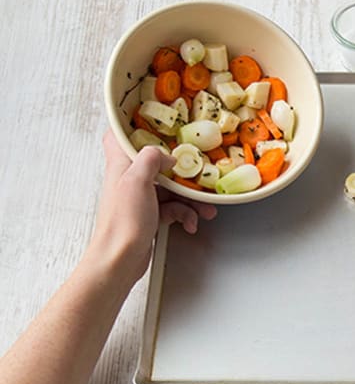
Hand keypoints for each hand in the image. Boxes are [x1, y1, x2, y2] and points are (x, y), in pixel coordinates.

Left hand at [90, 130, 216, 282]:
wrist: (120, 260)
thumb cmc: (122, 222)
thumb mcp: (137, 181)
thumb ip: (151, 159)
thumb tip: (167, 155)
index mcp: (122, 165)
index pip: (118, 135)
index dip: (133, 125)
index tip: (155, 122)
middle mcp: (130, 179)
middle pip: (157, 164)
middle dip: (182, 171)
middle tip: (199, 174)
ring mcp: (140, 198)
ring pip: (171, 188)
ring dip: (191, 198)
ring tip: (206, 209)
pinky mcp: (150, 216)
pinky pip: (173, 208)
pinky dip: (186, 215)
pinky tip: (191, 223)